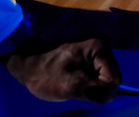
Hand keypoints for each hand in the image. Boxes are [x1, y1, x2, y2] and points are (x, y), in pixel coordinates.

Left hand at [0, 37, 120, 103]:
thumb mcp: (69, 86)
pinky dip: (85, 79)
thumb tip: (112, 96)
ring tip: (70, 80)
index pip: (113, 79)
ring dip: (89, 83)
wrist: (25, 62)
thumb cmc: (44, 74)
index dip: (98, 89)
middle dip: (94, 85)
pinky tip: (71, 76)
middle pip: (110, 77)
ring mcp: (96, 48)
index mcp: (100, 47)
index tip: (78, 87)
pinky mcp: (90, 53)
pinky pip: (96, 73)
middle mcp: (103, 43)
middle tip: (73, 84)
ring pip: (103, 77)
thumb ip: (94, 91)